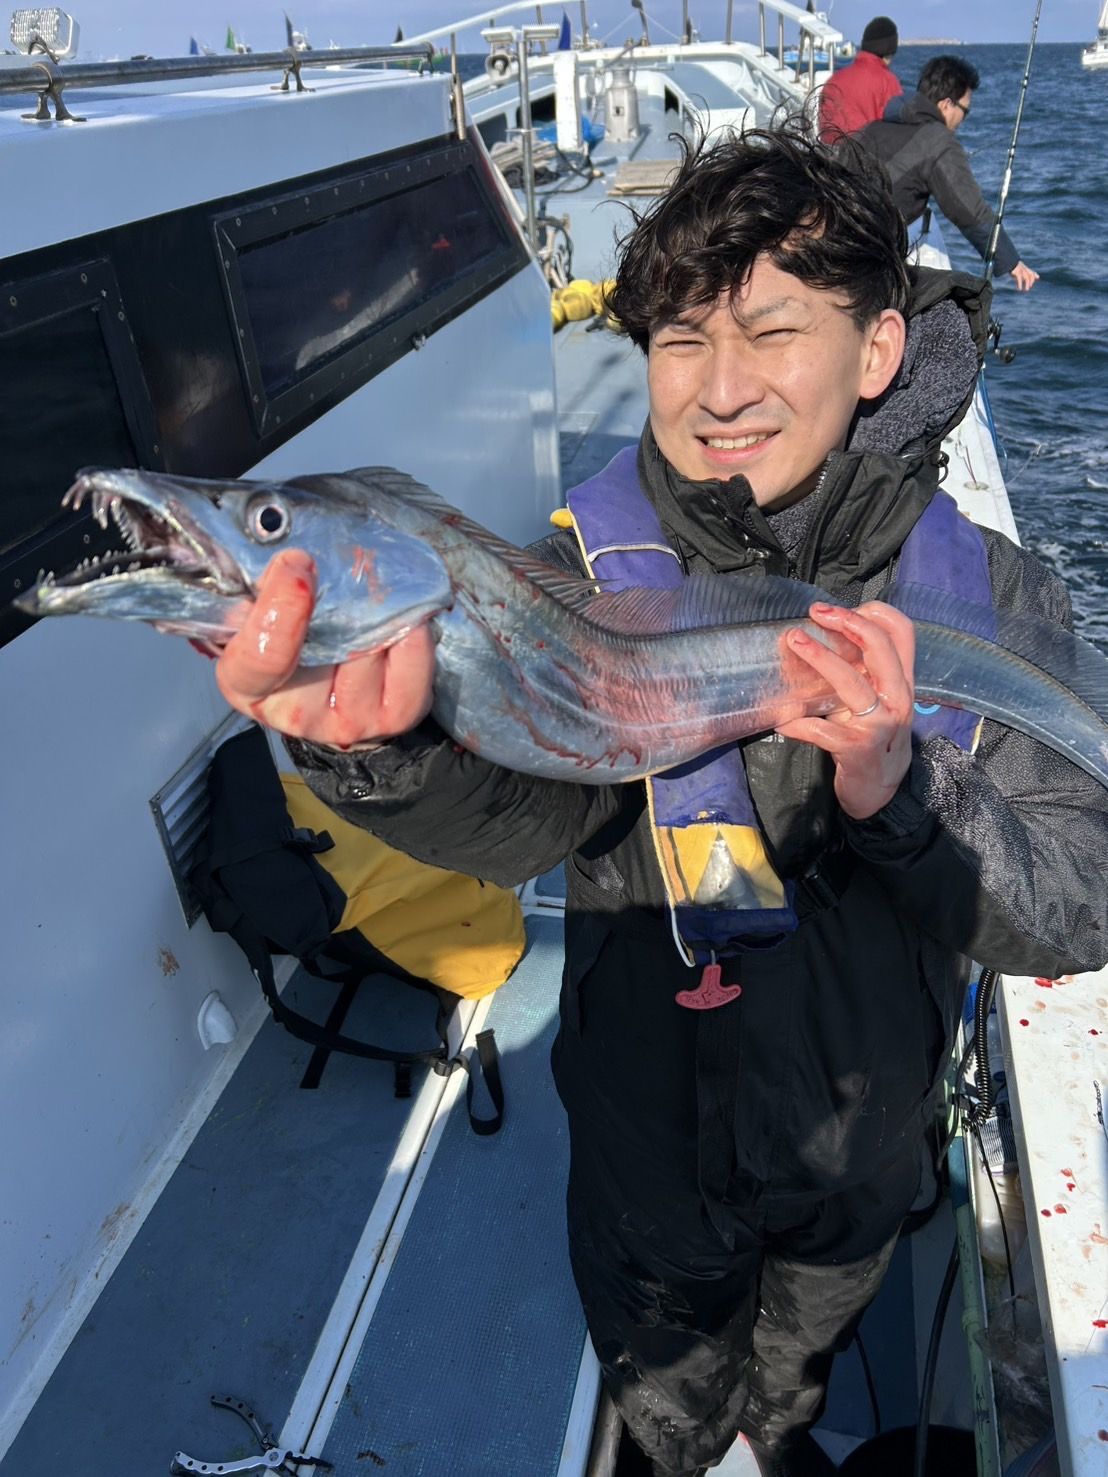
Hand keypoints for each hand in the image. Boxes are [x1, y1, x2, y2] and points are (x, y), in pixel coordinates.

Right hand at [214, 549, 435, 748]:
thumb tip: (286, 545)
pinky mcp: (397, 714)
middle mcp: (298, 712)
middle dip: (346, 592)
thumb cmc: (289, 639)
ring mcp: (351, 720)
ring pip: (373, 646)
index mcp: (249, 684)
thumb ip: (259, 585)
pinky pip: (414, 659)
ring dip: (381, 606)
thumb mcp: (255, 611)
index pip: (261, 659)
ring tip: (377, 584)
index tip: (296, 563)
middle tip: (355, 555)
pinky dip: (414, 629)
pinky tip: (405, 615)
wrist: (334, 688)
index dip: (281, 609)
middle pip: (331, 646)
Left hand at [775, 601, 914, 819]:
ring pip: (852, 683)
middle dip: (846, 623)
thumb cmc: (872, 739)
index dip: (874, 612)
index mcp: (902, 681)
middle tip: (814, 614)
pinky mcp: (856, 749)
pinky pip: (821, 730)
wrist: (878, 792)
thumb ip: (861, 672)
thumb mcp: (875, 701)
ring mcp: (879, 724)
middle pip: (880, 647)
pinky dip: (797, 723)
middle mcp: (897, 698)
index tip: (837, 609)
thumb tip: (820, 636)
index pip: (903, 633)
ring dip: (820, 658)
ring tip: (793, 642)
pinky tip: (780, 719)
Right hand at [1009, 261, 1038, 291]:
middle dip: (1031, 280)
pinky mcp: (1017, 272)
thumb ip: (1017, 272)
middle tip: (1030, 286)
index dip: (1035, 274)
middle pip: (1030, 274)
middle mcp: (1023, 269)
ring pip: (1026, 277)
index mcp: (1024, 267)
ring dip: (1027, 284)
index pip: (1031, 270)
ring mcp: (1021, 270)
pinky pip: (1019, 279)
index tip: (1038, 277)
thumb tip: (1014, 276)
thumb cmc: (1010, 265)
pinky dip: (1020, 284)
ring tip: (1026, 290)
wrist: (1008, 261)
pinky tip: (1019, 289)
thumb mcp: (1015, 269)